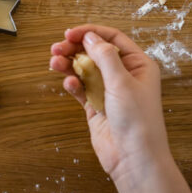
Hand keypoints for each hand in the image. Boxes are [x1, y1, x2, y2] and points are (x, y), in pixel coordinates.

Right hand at [50, 25, 170, 182]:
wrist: (134, 159)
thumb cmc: (138, 120)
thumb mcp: (122, 82)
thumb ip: (104, 56)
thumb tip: (89, 36)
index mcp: (138, 64)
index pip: (112, 39)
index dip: (90, 33)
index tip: (69, 34)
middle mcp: (124, 75)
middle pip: (95, 52)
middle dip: (75, 48)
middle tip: (56, 48)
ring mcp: (109, 91)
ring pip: (85, 69)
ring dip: (69, 64)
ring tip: (54, 62)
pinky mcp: (96, 106)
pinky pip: (81, 88)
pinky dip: (73, 84)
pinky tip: (68, 83)